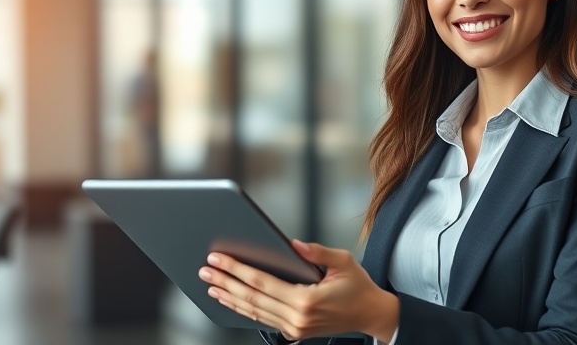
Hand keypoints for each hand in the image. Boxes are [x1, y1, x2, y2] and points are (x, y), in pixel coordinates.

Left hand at [199, 239, 398, 341]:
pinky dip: (243, 309)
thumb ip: (317, 253)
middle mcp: (297, 318)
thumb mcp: (344, 262)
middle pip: (251, 298)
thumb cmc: (358, 286)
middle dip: (225, 281)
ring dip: (229, 297)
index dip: (237, 269)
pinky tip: (230, 300)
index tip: (219, 258)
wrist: (371, 315)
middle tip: (205, 269)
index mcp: (306, 300)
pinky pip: (262, 319)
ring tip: (211, 284)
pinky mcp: (293, 332)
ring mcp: (294, 328)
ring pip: (253, 312)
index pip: (262, 282)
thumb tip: (292, 244)